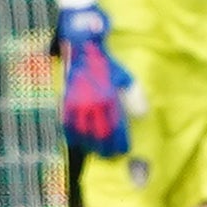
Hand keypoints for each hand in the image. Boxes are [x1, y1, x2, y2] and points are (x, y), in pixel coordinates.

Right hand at [58, 5, 146, 157]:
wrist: (82, 51)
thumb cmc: (107, 66)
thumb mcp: (126, 77)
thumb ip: (135, 96)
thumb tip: (141, 115)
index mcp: (108, 99)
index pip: (115, 129)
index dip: (119, 142)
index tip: (123, 150)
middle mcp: (92, 104)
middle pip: (99, 135)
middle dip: (105, 148)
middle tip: (110, 155)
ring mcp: (76, 104)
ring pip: (82, 133)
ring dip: (89, 145)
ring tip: (95, 151)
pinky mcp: (65, 101)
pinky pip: (66, 124)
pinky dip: (71, 135)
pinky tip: (77, 141)